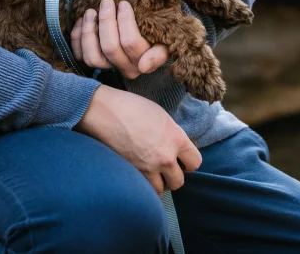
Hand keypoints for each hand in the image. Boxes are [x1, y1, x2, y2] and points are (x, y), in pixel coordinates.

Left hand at [70, 0, 168, 78]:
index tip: (124, 3)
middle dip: (106, 21)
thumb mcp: (164, 41)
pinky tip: (81, 21)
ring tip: (91, 11)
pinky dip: (77, 38)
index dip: (125, 22)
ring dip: (89, 31)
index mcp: (143, 62)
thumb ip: (159, 54)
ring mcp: (108, 67)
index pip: (131, 43)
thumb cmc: (156, 33)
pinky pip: (80, 55)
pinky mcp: (93, 63)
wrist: (149, 35)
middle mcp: (125, 68)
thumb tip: (144, 66)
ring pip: (93, 57)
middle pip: (110, 47)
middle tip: (106, 1)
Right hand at [75, 85, 201, 193]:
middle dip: (173, 176)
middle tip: (165, 168)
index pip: (195, 162)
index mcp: (176, 138)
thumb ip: (172, 135)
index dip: (188, 162)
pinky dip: (144, 187)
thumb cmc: (131, 107)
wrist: (103, 112)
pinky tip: (140, 177)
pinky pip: (144, 191)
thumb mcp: (161, 116)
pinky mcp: (131, 175)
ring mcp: (147, 168)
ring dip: (158, 184)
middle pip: (179, 181)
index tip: (182, 160)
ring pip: (162, 190)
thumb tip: (177, 148)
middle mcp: (165, 157)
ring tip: (152, 173)